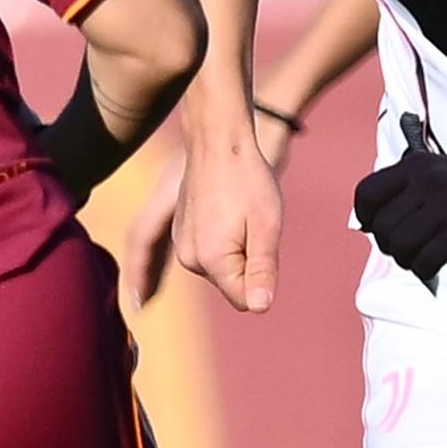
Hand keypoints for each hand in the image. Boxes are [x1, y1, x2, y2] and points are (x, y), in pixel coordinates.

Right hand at [122, 114, 299, 306]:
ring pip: (220, 268)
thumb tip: (260, 307)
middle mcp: (189, 258)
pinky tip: (229, 212)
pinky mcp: (180, 233)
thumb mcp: (266, 226)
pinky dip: (222, 241)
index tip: (262, 241)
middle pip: (231, 283)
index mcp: (210, 259)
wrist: (219, 140)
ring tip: (240, 212)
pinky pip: (208, 252)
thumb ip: (262, 270)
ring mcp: (181, 245)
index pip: (244, 298)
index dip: (262, 278)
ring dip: (235, 250)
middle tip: (253, 222)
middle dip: (247, 263)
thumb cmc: (249, 180)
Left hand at [354, 150, 446, 282]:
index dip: (365, 217)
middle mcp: (426, 182)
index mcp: (416, 166)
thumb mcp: (441, 171)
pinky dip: (424, 270)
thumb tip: (372, 219)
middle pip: (381, 227)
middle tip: (408, 248)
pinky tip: (436, 265)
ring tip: (422, 257)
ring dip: (406, 260)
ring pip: (399, 245)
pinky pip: (425, 260)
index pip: (366, 193)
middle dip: (390, 246)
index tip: (376, 228)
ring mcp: (445, 206)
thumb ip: (409, 189)